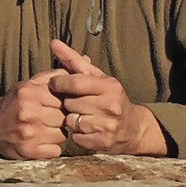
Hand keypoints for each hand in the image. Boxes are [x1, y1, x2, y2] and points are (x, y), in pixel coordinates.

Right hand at [0, 67, 67, 158]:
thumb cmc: (14, 103)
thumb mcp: (28, 84)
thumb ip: (52, 77)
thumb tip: (79, 69)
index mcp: (29, 92)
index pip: (64, 98)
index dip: (65, 103)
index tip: (59, 105)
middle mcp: (29, 112)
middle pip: (64, 117)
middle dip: (62, 118)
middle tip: (53, 118)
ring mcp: (29, 133)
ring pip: (63, 135)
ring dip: (58, 133)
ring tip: (47, 129)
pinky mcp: (29, 151)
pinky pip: (56, 150)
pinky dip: (52, 147)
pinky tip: (42, 141)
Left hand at [49, 40, 166, 155]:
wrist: (132, 128)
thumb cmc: (107, 97)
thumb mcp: (94, 76)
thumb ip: (72, 59)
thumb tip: (53, 42)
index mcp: (110, 86)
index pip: (74, 83)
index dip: (59, 83)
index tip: (55, 84)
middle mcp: (111, 106)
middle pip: (69, 103)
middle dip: (68, 103)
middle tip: (76, 103)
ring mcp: (108, 126)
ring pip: (71, 121)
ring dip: (71, 119)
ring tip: (82, 116)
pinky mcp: (103, 143)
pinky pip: (76, 137)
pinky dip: (77, 134)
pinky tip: (86, 129)